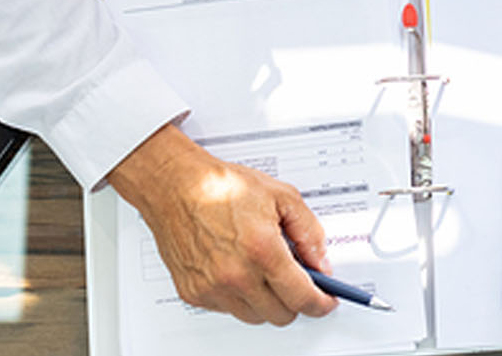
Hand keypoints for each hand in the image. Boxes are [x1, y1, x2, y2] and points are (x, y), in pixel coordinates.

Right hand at [108, 124, 337, 325]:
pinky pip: (228, 309)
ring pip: (255, 316)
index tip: (326, 302)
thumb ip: (310, 233)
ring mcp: (212, 287)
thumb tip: (321, 262)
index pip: (302, 297)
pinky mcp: (193, 292)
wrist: (175, 186)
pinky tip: (239, 272)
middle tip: (297, 282)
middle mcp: (236, 275)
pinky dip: (239, 297)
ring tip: (264, 273)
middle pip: (281, 314)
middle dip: (295, 301)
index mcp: (262, 250)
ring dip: (267, 302)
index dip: (320, 304)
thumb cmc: (221, 186)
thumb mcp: (282, 197)